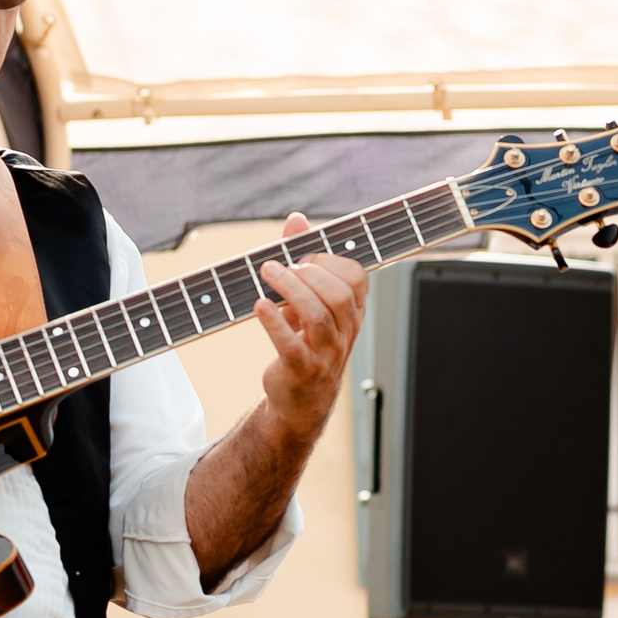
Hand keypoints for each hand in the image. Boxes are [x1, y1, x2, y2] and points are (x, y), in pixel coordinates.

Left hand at [253, 212, 368, 442]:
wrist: (299, 399)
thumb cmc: (304, 342)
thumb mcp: (306, 300)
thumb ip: (302, 257)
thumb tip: (296, 219)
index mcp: (352, 313)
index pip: (357, 278)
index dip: (330, 261)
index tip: (303, 258)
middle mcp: (345, 333)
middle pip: (338, 295)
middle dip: (308, 273)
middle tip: (278, 267)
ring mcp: (326, 354)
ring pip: (318, 316)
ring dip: (290, 290)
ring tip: (267, 274)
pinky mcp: (302, 370)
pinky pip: (292, 345)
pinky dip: (274, 323)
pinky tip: (259, 306)